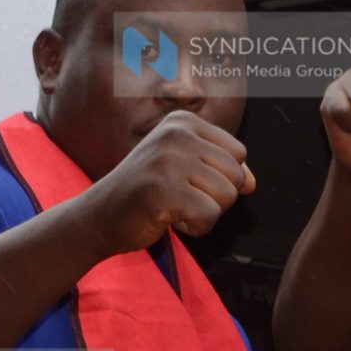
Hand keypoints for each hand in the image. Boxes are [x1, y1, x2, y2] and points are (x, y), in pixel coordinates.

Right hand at [78, 112, 253, 253]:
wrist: (99, 216)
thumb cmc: (145, 193)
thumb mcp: (185, 171)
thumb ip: (220, 171)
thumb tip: (252, 183)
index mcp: (183, 122)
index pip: (238, 154)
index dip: (221, 178)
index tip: (187, 182)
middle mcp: (177, 134)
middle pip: (236, 176)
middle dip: (216, 198)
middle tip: (180, 198)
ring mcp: (168, 160)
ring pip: (226, 197)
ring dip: (204, 214)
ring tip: (173, 207)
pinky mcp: (163, 189)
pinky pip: (208, 216)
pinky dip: (194, 228)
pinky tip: (168, 218)